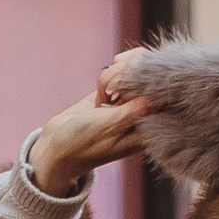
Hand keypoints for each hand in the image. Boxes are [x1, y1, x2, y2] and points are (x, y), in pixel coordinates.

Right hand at [27, 51, 161, 197]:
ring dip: (117, 73)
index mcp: (146, 129)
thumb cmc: (80, 145)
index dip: (153, 80)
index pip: (164, 97)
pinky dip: (110, 74)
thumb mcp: (106, 127)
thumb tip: (158, 98)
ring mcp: (128, 102)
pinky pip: (121, 71)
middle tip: (113, 87)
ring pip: (136, 70)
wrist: (54, 149)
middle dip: (132, 72)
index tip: (136, 78)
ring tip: (103, 92)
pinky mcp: (114, 93)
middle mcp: (141, 114)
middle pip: (152, 77)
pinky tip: (100, 90)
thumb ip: (133, 111)